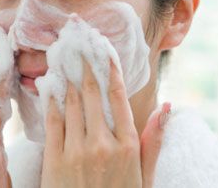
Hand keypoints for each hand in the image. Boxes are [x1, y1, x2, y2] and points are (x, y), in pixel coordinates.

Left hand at [40, 59, 168, 187]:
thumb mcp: (145, 173)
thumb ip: (154, 139)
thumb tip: (167, 107)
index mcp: (128, 144)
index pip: (118, 97)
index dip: (110, 71)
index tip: (103, 52)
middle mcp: (103, 143)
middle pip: (92, 94)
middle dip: (85, 66)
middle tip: (79, 45)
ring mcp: (77, 151)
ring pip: (71, 104)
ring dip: (67, 79)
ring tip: (64, 59)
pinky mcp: (56, 160)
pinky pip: (53, 123)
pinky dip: (52, 102)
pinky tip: (51, 86)